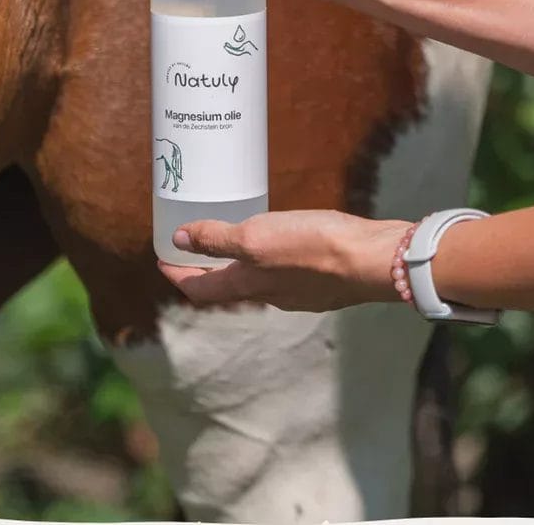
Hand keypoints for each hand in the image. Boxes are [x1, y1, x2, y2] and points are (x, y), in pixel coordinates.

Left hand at [157, 210, 410, 311]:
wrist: (372, 260)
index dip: (177, 275)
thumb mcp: (256, 237)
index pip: (200, 290)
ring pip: (256, 283)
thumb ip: (217, 239)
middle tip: (192, 250)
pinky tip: (279, 244)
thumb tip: (179, 240)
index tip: (162, 260)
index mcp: (248, 285)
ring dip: (237, 267)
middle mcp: (269, 295)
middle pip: (227, 289)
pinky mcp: (321, 284)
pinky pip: (283, 275)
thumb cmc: (312, 247)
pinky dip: (268, 262)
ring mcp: (297, 293)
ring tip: (232, 243)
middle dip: (206, 272)